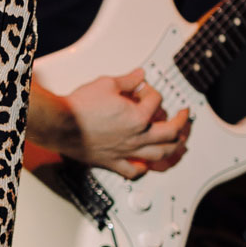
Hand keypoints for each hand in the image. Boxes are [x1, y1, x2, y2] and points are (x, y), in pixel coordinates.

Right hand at [46, 68, 190, 178]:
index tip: (143, 88)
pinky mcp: (113, 162)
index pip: (155, 101)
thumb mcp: (106, 84)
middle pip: (170, 133)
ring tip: (179, 143)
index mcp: (138, 117)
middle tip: (184, 116)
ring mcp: (126, 152)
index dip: (151, 91)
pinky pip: (134, 171)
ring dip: (173, 148)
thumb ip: (127, 80)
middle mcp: (137, 137)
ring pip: (159, 155)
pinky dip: (144, 169)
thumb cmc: (80, 107)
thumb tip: (139, 75)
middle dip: (181, 122)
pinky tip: (146, 165)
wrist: (61, 124)